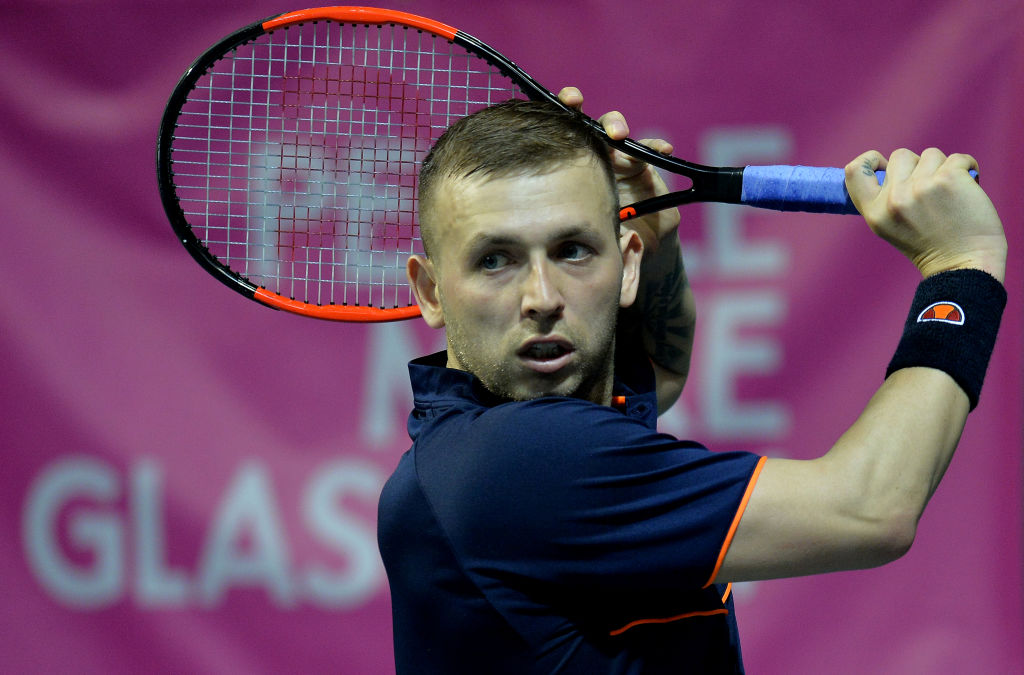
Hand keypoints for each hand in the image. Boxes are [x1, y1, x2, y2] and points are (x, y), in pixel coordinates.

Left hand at [557, 87, 680, 253]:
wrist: (634, 245)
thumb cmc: (600, 235)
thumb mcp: (581, 228)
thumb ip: (570, 220)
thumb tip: (556, 222)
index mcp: (568, 167)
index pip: (554, 139)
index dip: (549, 118)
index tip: (542, 111)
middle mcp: (590, 157)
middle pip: (581, 125)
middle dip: (577, 109)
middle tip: (575, 104)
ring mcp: (616, 158)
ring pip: (613, 129)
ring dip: (615, 124)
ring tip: (618, 134)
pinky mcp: (642, 165)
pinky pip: (649, 150)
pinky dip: (656, 146)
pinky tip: (663, 149)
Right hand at [845, 148, 1006, 281]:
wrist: (964, 265)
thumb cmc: (931, 247)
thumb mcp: (890, 228)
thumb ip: (885, 199)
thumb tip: (890, 166)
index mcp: (875, 212)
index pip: (854, 171)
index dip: (869, 160)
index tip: (884, 165)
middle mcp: (894, 198)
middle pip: (900, 156)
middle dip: (917, 166)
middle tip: (929, 190)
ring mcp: (921, 187)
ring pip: (931, 154)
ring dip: (943, 168)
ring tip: (950, 193)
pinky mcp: (949, 178)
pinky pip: (959, 158)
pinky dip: (967, 168)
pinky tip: (968, 187)